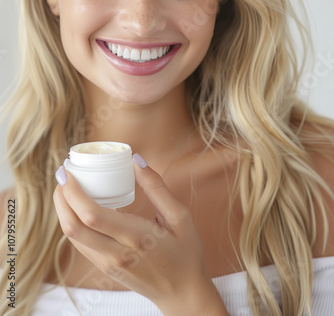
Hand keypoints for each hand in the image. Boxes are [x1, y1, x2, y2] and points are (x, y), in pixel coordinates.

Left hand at [53, 154, 227, 314]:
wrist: (183, 293)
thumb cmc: (185, 253)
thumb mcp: (179, 216)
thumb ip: (157, 187)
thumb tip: (136, 160)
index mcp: (136, 237)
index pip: (92, 215)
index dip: (73, 192)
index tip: (68, 171)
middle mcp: (116, 253)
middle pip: (74, 227)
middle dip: (61, 198)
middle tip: (63, 174)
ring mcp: (108, 264)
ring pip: (73, 237)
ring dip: (63, 210)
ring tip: (66, 187)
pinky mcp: (105, 268)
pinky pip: (81, 244)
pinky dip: (72, 223)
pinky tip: (77, 207)